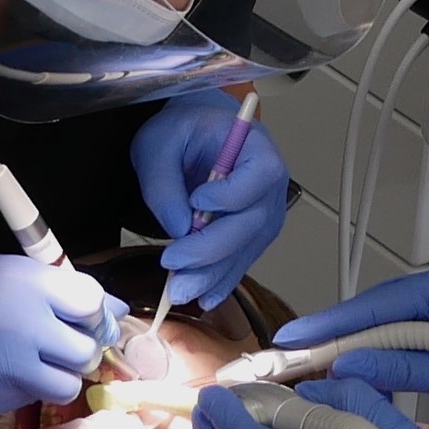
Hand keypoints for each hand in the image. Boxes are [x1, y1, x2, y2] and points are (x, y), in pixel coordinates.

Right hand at [0, 251, 123, 413]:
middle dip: (80, 346)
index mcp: (25, 284)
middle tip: (62, 341)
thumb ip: (52, 285)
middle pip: (86, 349)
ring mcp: (7, 368)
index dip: (93, 310)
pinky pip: (29, 399)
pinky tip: (1, 371)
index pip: (93, 303)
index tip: (81, 313)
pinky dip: (24, 388)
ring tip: (35, 360)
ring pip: (66, 385)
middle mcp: (23, 326)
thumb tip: (110, 307)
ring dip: (58, 374)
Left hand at [131, 91, 289, 307]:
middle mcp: (269, 185)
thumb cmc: (182, 131)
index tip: (196, 201)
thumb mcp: (159, 143)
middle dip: (210, 249)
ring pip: (244, 251)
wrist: (195, 137)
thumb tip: (178, 227)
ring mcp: (264, 214)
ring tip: (178, 290)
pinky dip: (221, 282)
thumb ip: (163, 181)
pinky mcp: (251, 237)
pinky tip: (203, 297)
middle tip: (172, 262)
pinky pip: (240, 262)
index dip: (230, 194)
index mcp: (256, 148)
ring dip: (211, 275)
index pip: (259, 175)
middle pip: (250, 224)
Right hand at [273, 265, 428, 428]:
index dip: (325, 327)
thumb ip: (405, 368)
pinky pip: (385, 331)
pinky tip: (338, 368)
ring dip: (338, 345)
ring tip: (299, 367)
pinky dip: (360, 349)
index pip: (369, 307)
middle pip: (363, 313)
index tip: (288, 341)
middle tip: (281, 359)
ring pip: (371, 323)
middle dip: (323, 337)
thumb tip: (349, 367)